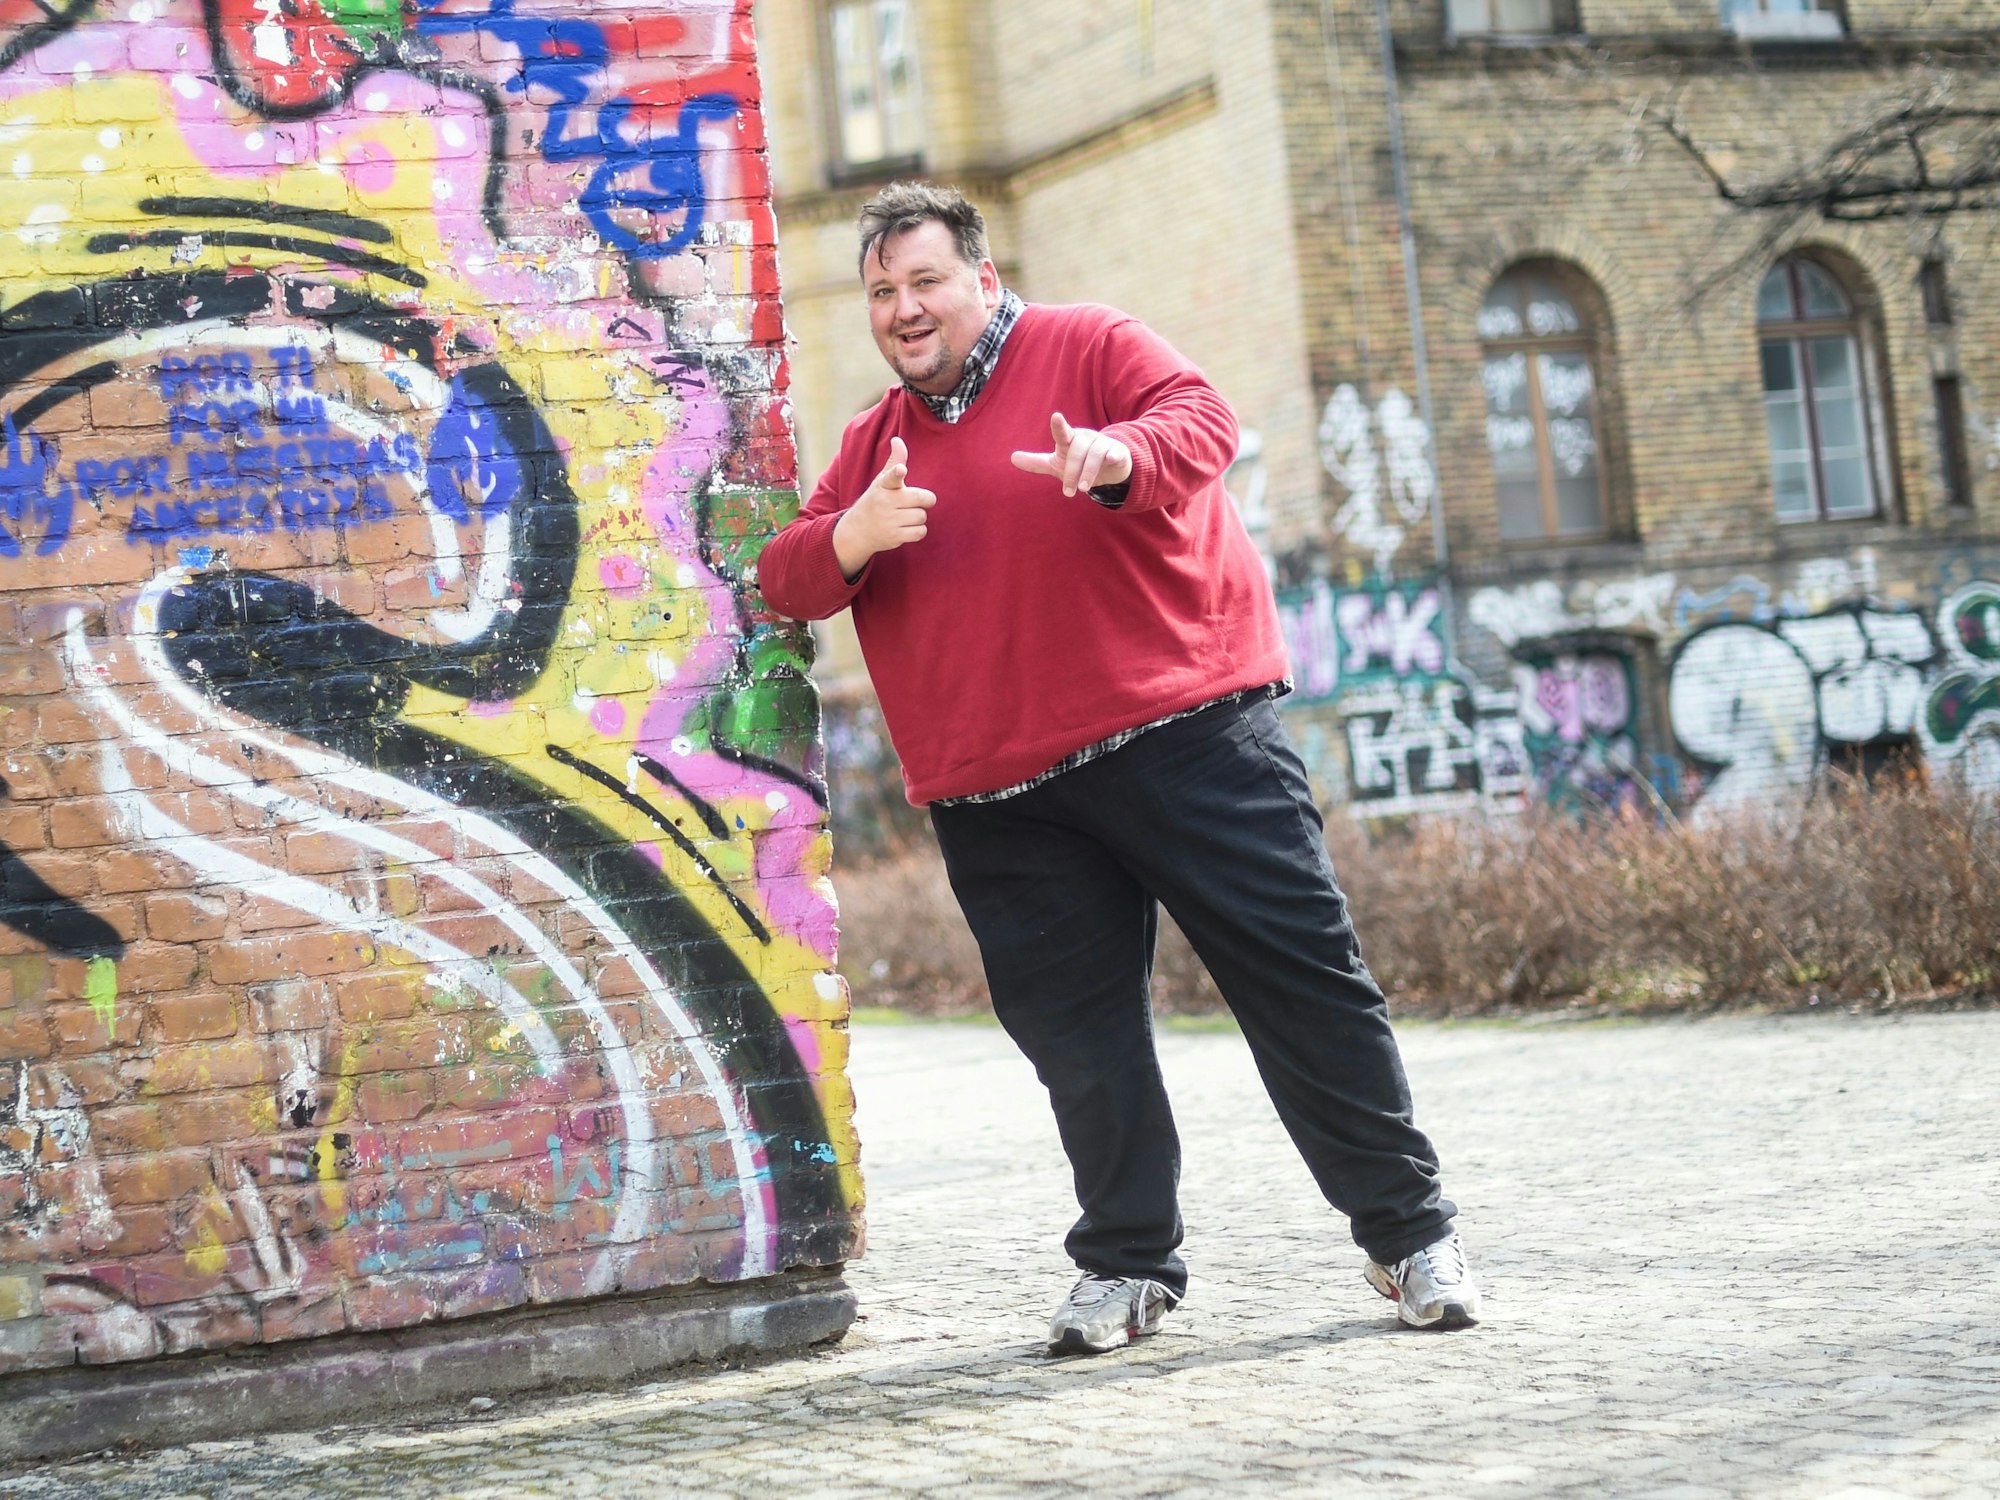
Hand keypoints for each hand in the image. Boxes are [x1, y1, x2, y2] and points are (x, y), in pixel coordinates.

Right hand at [833, 436, 935, 579]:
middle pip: (922, 499)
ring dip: (918, 517)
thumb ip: (895, 461)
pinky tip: (906, 528)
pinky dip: (918, 531)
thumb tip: (897, 440)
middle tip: (911, 502)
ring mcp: (889, 520)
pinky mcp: (894, 537)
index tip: (901, 470)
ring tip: (904, 516)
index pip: (891, 476)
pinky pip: (920, 532)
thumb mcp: (882, 481)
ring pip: (922, 516)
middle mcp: (885, 502)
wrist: (858, 531)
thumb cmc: (876, 500)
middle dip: (922, 501)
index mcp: (884, 485)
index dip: (897, 472)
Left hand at [1010, 412, 1131, 496]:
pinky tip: (1111, 459)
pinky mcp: (1117, 452)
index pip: (1062, 433)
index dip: (1059, 426)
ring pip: (1095, 455)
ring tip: (1083, 489)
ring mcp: (1102, 444)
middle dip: (1072, 472)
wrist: (1109, 469)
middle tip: (1068, 492)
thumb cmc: (1078, 463)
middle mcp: (1086, 439)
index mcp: (1070, 440)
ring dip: (1088, 473)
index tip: (1056, 417)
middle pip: (1077, 452)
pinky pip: (1115, 453)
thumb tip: (1012, 458)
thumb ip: (1036, 463)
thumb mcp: (1056, 464)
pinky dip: (1113, 455)